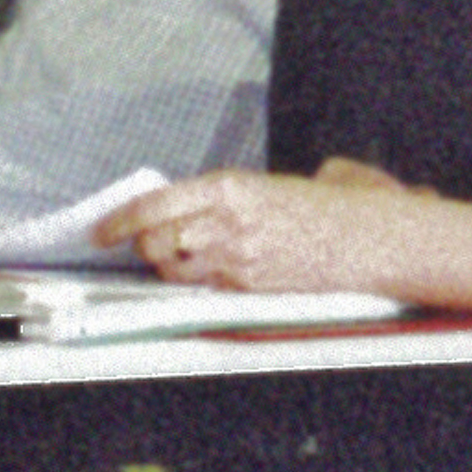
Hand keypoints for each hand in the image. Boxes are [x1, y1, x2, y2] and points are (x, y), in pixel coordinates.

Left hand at [103, 168, 434, 298]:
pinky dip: (195, 280)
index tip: (101, 229)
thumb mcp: (271, 183)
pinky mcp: (252, 287)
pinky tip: (204, 270)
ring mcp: (239, 260)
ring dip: (165, 266)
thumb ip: (227, 194)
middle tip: (139, 242)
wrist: (370, 238)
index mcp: (230, 187)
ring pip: (175, 271)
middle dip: (141, 246)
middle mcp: (229, 224)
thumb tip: (189, 204)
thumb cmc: (325, 205)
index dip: (120, 220)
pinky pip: (205, 288)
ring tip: (173, 256)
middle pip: (157, 243)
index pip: (156, 205)